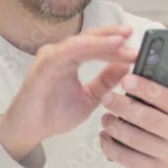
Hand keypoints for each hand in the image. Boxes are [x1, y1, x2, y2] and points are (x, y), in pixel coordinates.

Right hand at [0, 26, 137, 159]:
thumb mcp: (90, 98)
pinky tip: (94, 45)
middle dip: (113, 37)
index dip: (117, 45)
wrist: (29, 131)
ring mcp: (50, 58)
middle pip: (90, 39)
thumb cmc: (53, 114)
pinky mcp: (41, 67)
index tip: (138, 48)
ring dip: (101, 41)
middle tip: (132, 36)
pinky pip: (61, 53)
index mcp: (72, 59)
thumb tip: (126, 67)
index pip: (98, 46)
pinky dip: (79, 47)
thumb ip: (106, 82)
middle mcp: (61, 54)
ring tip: (121, 40)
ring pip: (79, 43)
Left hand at [99, 62, 167, 167]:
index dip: (145, 88)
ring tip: (105, 117)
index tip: (126, 79)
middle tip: (107, 97)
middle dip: (124, 106)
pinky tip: (105, 137)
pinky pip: (129, 159)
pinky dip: (112, 148)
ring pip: (136, 139)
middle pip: (148, 118)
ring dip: (115, 127)